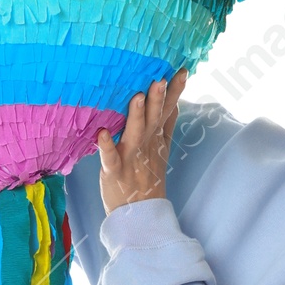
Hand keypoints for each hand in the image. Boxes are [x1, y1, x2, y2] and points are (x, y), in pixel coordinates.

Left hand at [96, 72, 186, 211]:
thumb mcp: (161, 150)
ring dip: (136, 116)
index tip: (182, 70)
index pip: (168, 111)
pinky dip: (107, 147)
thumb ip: (167, 126)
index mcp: (156, 138)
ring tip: (136, 98)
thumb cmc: (145, 178)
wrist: (139, 214)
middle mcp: (145, 144)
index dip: (175, 92)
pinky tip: (102, 134)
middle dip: (158, 99)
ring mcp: (130, 157)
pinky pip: (110, 158)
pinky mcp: (114, 171)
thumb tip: (175, 103)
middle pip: (153, 119)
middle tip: (161, 78)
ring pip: (134, 133)